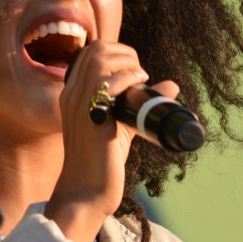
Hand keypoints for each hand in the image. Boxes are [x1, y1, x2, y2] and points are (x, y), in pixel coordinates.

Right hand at [45, 41, 178, 241]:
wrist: (85, 192)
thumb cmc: (102, 161)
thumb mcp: (121, 126)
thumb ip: (139, 104)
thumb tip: (171, 86)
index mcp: (72, 94)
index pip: (90, 52)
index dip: (117, 52)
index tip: (134, 69)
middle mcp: (71, 94)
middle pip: (96, 49)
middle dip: (125, 53)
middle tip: (140, 73)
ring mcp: (79, 104)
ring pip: (100, 59)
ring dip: (127, 62)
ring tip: (140, 78)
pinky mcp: (91, 117)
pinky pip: (107, 82)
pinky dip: (128, 77)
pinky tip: (140, 85)